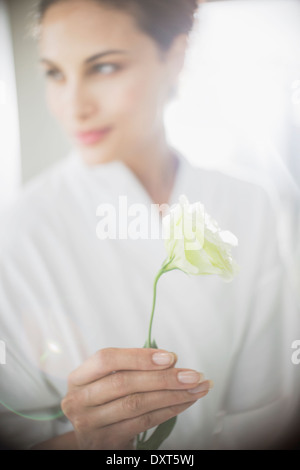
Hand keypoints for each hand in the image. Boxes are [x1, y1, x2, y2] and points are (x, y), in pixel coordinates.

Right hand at [61, 347, 211, 449]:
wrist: (95, 441)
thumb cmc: (107, 402)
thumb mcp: (107, 382)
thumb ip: (131, 368)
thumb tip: (170, 359)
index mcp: (79, 378)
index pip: (106, 359)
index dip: (138, 356)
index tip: (170, 357)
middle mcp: (79, 400)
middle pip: (124, 383)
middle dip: (163, 377)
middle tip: (192, 375)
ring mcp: (90, 423)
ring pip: (136, 403)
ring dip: (172, 394)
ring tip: (196, 388)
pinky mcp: (106, 441)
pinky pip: (143, 422)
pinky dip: (168, 411)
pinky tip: (185, 402)